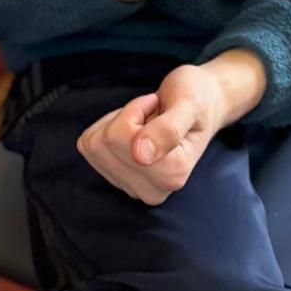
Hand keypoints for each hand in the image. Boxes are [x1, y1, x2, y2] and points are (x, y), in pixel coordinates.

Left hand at [76, 53, 265, 205]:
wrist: (201, 106)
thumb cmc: (198, 100)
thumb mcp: (189, 104)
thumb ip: (169, 129)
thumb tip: (141, 156)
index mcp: (172, 175)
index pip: (120, 136)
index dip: (136, 111)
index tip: (160, 109)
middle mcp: (152, 190)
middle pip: (105, 142)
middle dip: (126, 117)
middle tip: (154, 116)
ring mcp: (131, 187)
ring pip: (95, 144)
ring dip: (117, 122)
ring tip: (147, 122)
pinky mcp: (115, 178)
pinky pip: (89, 146)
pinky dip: (109, 128)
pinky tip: (136, 129)